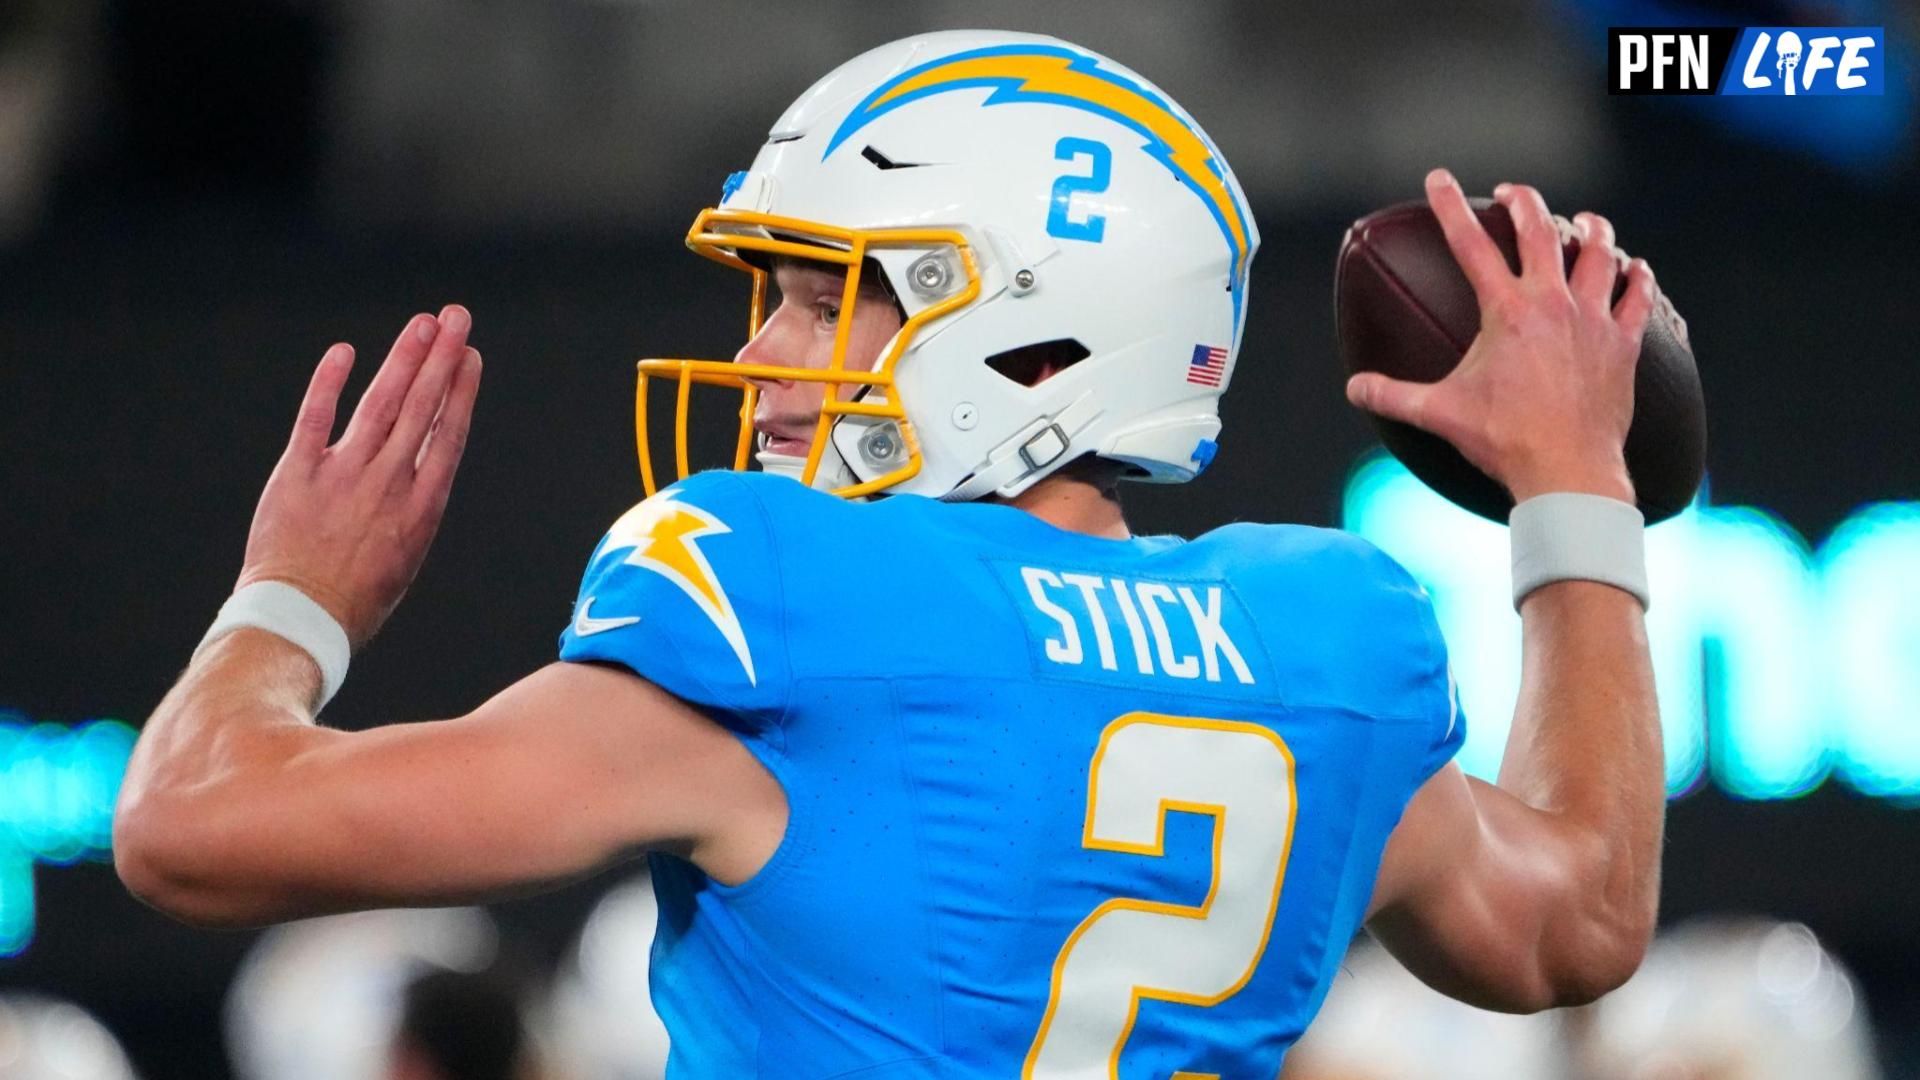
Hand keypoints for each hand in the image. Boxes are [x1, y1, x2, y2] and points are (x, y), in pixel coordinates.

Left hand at [235, 306, 482, 647]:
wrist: (301, 619)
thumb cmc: (355, 600)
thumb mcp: (406, 556)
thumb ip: (412, 506)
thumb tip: (420, 467)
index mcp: (421, 507)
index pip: (448, 433)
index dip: (461, 389)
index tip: (470, 357)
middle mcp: (388, 483)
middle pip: (421, 407)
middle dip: (442, 357)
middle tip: (456, 318)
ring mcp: (343, 474)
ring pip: (380, 403)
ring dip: (403, 359)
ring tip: (422, 325)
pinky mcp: (298, 473)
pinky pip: (316, 417)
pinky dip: (330, 383)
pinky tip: (346, 353)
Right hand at [1346, 169, 1656, 504]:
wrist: (1567, 470)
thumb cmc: (1505, 440)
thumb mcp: (1440, 413)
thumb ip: (1393, 396)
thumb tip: (1356, 389)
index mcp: (1507, 311)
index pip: (1471, 244)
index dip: (1450, 207)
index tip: (1440, 181)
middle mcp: (1553, 303)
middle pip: (1541, 231)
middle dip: (1523, 203)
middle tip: (1510, 193)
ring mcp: (1593, 320)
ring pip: (1599, 254)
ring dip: (1591, 230)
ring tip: (1584, 220)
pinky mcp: (1623, 344)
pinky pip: (1637, 299)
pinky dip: (1637, 279)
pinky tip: (1635, 268)